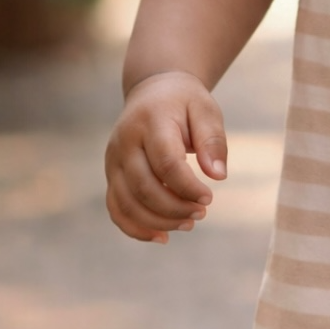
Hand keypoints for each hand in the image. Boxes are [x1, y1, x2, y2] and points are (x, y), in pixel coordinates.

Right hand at [105, 71, 226, 243]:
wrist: (153, 91)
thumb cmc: (184, 103)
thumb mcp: (206, 110)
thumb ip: (212, 140)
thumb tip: (217, 175)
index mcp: (150, 122)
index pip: (166, 163)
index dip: (187, 187)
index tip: (209, 198)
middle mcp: (125, 142)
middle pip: (144, 187)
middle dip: (175, 208)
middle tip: (201, 213)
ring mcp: (113, 161)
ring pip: (127, 203)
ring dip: (158, 222)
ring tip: (188, 224)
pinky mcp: (112, 175)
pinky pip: (116, 208)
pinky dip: (136, 228)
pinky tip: (162, 237)